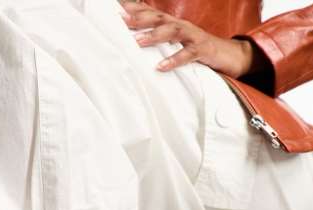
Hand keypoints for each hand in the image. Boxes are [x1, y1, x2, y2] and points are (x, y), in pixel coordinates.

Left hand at [120, 1, 263, 77]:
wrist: (230, 55)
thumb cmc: (197, 50)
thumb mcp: (175, 44)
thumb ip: (159, 42)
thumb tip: (136, 44)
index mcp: (173, 24)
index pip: (151, 13)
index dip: (135, 8)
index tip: (116, 7)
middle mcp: (181, 26)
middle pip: (158, 18)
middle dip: (139, 18)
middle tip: (120, 21)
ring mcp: (193, 36)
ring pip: (172, 32)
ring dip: (154, 36)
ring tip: (138, 42)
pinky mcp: (203, 50)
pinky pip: (187, 54)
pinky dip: (174, 60)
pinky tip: (161, 66)